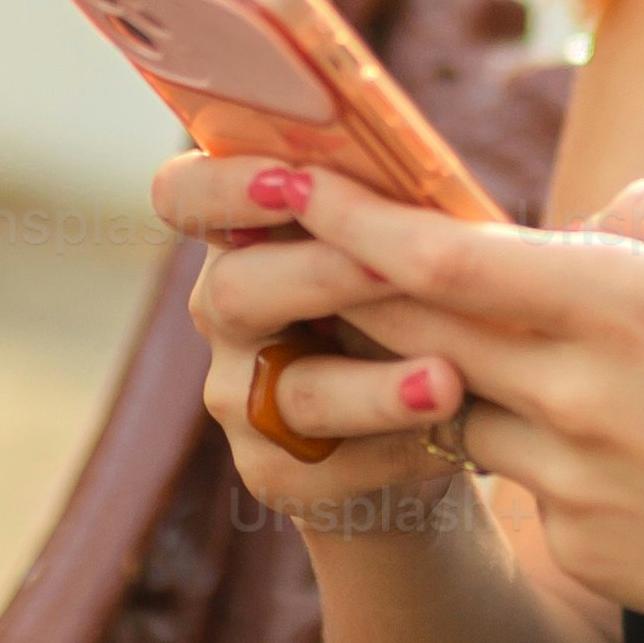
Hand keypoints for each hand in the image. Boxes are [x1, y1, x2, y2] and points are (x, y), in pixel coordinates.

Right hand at [158, 150, 479, 534]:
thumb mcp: (406, 241)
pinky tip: (457, 431)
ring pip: (300, 392)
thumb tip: (431, 169)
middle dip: (322, 275)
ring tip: (445, 383)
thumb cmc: (421, 298)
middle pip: (236, 291)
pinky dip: (403, 447)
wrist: (429, 426)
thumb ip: (395, 203)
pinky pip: (334, 466)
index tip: (289, 181)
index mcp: (246, 233)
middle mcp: (226, 312)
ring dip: (375, 388)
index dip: (220, 186)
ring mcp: (242, 399)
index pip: (185, 196)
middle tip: (394, 268)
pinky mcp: (277, 473)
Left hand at [254, 162, 643, 642]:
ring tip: (469, 335)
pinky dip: (532, 442)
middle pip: (414, 333)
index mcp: (624, 308)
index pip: (444, 260)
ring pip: (456, 408)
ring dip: (439, 369)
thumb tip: (574, 223)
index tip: (293, 184)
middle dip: (350, 284)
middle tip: (303, 241)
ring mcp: (568, 484)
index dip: (353, 221)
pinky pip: (520, 477)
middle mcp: (575, 398)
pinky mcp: (577, 549)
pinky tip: (612, 442)